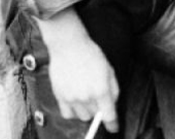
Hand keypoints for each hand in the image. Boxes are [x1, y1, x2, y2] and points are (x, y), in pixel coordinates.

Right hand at [34, 8, 119, 132]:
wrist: (69, 46)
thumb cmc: (91, 54)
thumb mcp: (109, 69)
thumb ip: (113, 89)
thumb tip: (112, 104)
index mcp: (101, 89)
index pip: (109, 115)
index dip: (113, 124)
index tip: (114, 128)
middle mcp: (86, 96)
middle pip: (96, 116)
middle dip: (99, 109)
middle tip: (97, 96)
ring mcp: (72, 98)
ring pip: (82, 117)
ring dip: (87, 110)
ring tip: (86, 95)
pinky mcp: (60, 97)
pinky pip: (67, 114)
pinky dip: (73, 111)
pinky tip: (75, 100)